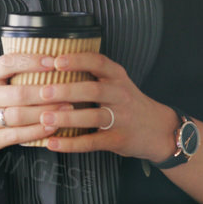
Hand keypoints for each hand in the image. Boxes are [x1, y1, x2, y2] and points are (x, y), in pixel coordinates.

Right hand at [0, 52, 76, 158]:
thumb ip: (8, 73)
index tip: (54, 60)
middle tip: (71, 89)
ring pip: (20, 115)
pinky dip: (38, 131)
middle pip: (19, 92)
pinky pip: (17, 135)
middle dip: (47, 92)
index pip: (9, 63)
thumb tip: (48, 62)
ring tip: (69, 108)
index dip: (33, 61)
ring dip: (47, 112)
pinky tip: (53, 127)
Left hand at [28, 51, 176, 162]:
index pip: (98, 62)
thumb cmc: (129, 104)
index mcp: (118, 77)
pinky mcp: (118, 140)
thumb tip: (53, 65)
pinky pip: (92, 142)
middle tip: (43, 92)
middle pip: (93, 90)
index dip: (77, 60)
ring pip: (92, 117)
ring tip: (44, 117)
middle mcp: (121, 95)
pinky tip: (52, 142)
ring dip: (66, 117)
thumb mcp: (118, 83)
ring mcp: (121, 119)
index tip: (56, 61)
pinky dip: (70, 143)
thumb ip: (94, 75)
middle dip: (66, 90)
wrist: (159, 129)